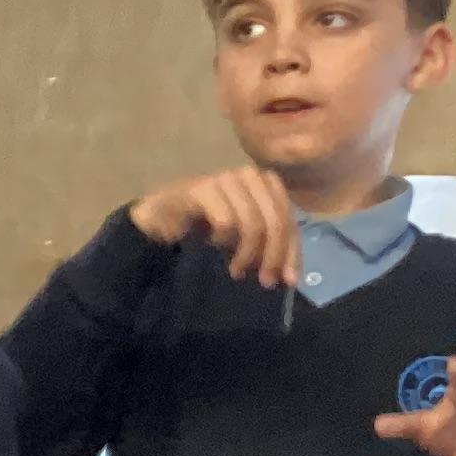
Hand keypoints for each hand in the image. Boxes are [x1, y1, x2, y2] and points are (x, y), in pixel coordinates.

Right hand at [128, 168, 300, 289]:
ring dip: (247, 253)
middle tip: (264, 280)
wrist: (162, 216)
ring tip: (236, 270)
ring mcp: (226, 180)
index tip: (290, 280)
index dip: (292, 251)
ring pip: (253, 222)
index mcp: (265, 183)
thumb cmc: (206, 225)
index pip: (289, 219)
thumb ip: (267, 244)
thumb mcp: (244, 236)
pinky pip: (226, 221)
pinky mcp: (203, 189)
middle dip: (272, 255)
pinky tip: (213, 245)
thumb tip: (290, 274)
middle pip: (275, 221)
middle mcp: (250, 175)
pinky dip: (223, 239)